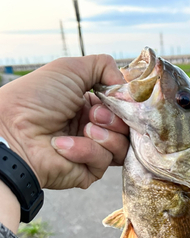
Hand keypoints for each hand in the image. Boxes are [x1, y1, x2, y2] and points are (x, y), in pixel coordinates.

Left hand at [0, 55, 127, 189]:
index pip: (123, 108)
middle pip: (127, 128)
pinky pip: (104, 161)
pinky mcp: (88, 171)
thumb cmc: (35, 99)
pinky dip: (87, 150)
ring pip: (122, 146)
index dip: (126, 104)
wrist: (14, 131)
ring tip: (84, 128)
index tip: (121, 98)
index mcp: (90, 105)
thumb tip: (127, 87)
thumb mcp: (70, 69)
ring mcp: (92, 150)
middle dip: (115, 119)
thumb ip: (103, 67)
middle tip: (94, 114)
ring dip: (105, 135)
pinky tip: (65, 145)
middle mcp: (93, 128)